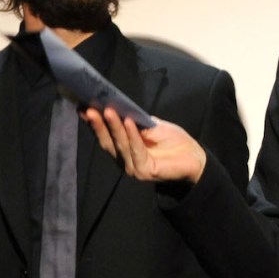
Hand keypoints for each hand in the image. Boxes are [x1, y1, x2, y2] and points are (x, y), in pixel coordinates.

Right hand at [83, 107, 206, 182]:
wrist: (194, 157)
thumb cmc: (173, 141)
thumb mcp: (152, 126)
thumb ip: (135, 121)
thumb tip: (117, 106)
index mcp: (123, 151)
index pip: (105, 137)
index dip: (94, 123)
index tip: (84, 108)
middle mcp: (125, 161)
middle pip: (108, 142)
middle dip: (98, 125)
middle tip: (90, 109)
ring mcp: (134, 168)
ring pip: (120, 145)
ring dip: (114, 127)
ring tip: (108, 111)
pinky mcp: (145, 171)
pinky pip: (136, 150)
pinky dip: (132, 136)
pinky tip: (128, 122)